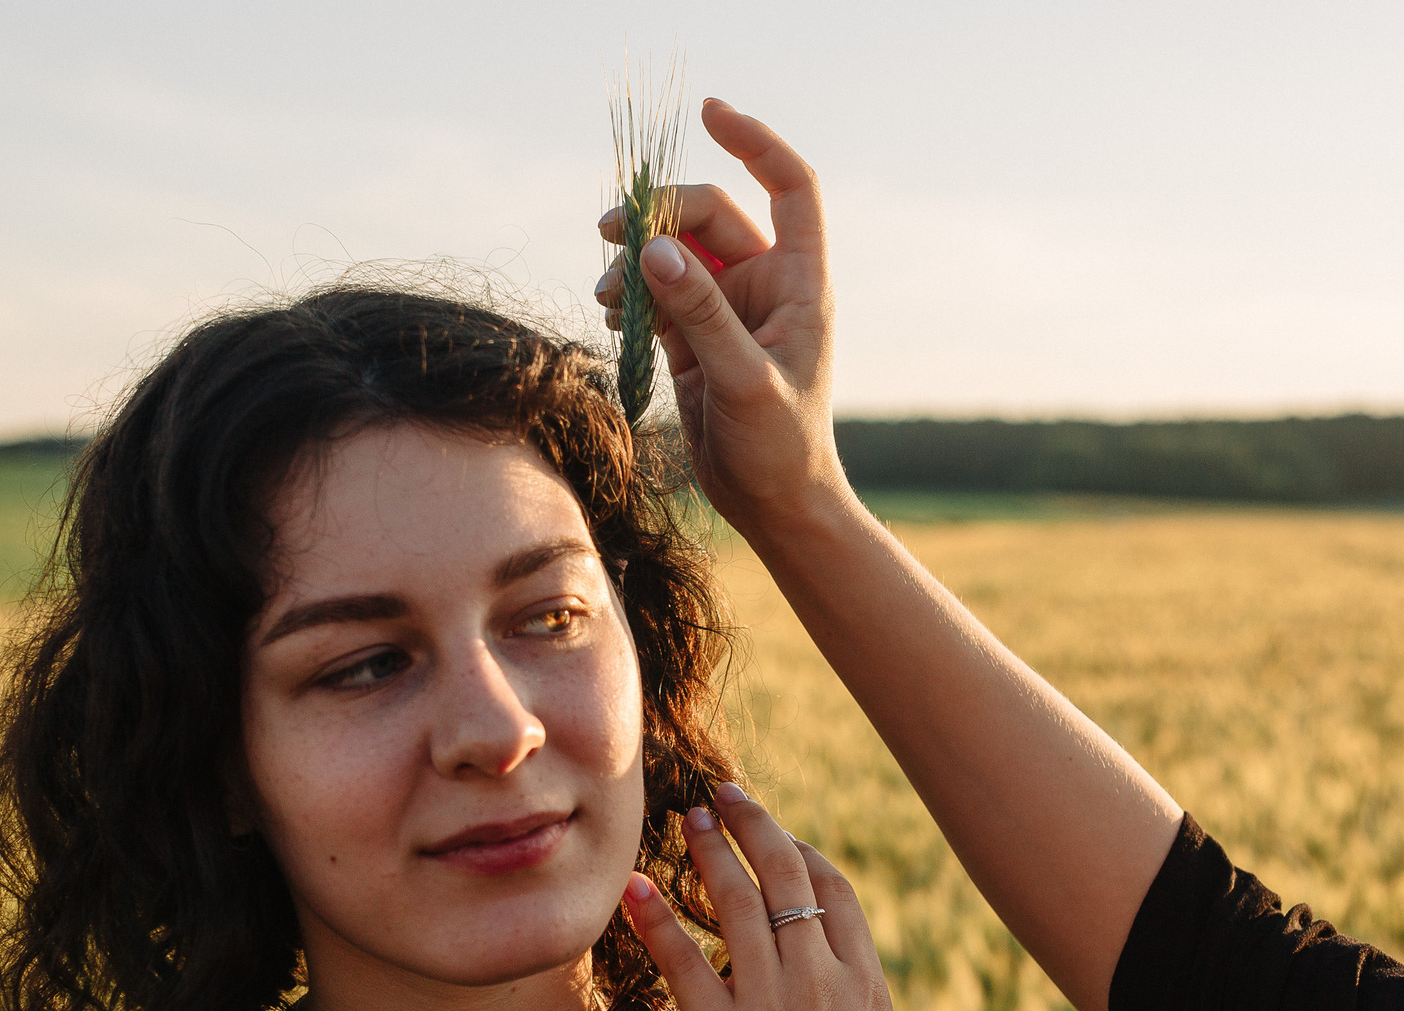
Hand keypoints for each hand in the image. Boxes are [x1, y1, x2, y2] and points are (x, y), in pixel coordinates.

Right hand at [596, 100, 852, 534]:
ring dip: (635, 259)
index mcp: (799, 282)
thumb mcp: (743, 381)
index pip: (789, 186)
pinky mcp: (696, 336)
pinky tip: (610, 316)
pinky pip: (657, 292)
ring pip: (676, 252)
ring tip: (604, 293)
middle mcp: (766, 285)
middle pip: (710, 215)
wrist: (772, 505)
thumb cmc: (779, 448)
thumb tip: (652, 250)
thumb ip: (701, 314)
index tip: (710, 113)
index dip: (755, 142)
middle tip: (609, 236)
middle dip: (659, 216)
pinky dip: (630, 294)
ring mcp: (728, 308)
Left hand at [619, 782, 919, 1010]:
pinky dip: (655, 917)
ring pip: (737, 899)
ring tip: (685, 818)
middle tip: (724, 795)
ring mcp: (771, 1000)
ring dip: (708, 851)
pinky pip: (683, 959)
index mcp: (866, 987)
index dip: (805, 853)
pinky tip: (633, 887)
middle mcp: (820, 978)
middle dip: (754, 825)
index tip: (781, 835)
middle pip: (786, 875)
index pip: (835, 893)